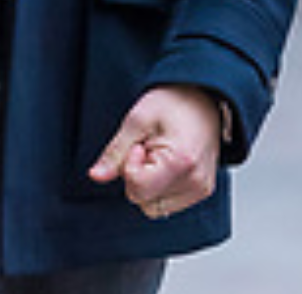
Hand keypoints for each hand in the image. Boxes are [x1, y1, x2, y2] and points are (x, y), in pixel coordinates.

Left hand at [89, 84, 223, 220]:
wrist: (205, 94)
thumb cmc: (175, 100)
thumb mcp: (138, 118)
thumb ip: (115, 151)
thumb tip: (96, 176)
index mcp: (181, 163)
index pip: (136, 189)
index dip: (130, 164)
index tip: (140, 144)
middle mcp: (196, 181)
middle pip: (143, 200)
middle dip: (137, 175)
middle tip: (150, 146)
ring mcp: (201, 188)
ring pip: (153, 206)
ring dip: (148, 183)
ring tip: (161, 153)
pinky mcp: (202, 190)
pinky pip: (167, 204)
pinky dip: (160, 187)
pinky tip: (168, 163)